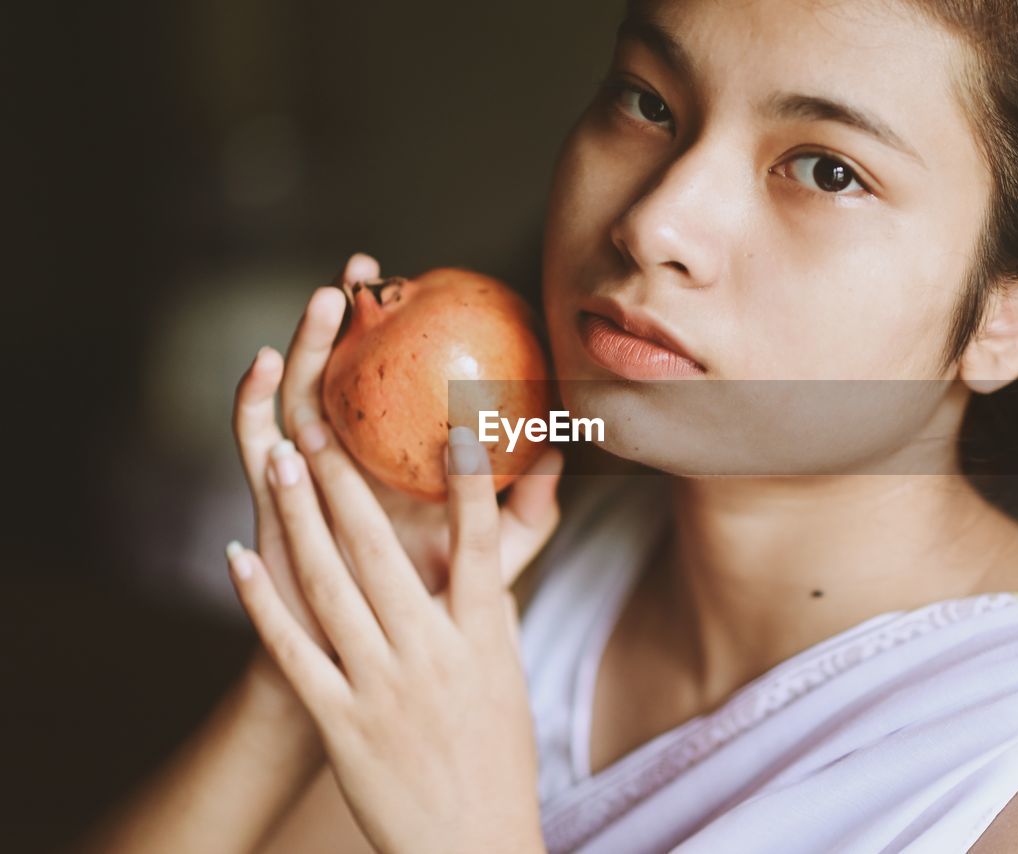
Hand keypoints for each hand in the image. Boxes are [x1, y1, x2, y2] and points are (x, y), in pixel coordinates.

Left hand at [225, 417, 557, 851]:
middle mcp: (431, 655)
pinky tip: (238, 557)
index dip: (469, 485)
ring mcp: (380, 687)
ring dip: (298, 517)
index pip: (480, 547)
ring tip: (278, 460)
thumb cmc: (495, 753)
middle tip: (318, 421)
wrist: (469, 842)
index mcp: (483, 639)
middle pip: (381, 550)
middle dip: (345, 479)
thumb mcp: (507, 670)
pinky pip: (293, 649)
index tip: (455, 425)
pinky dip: (262, 601)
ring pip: (330, 585)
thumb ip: (496, 600)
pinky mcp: (339, 720)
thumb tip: (498, 544)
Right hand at [232, 252, 561, 659]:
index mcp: (394, 459)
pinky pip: (253, 442)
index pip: (396, 383)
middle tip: (363, 270)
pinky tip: (264, 365)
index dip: (407, 335)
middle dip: (347, 316)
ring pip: (299, 393)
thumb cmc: (427, 608)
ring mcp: (305, 471)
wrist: (369, 666)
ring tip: (323, 303)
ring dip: (305, 343)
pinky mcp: (268, 499)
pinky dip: (252, 399)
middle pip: (345, 372)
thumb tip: (559, 457)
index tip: (430, 281)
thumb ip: (521, 516)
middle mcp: (349, 455)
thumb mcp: (483, 560)